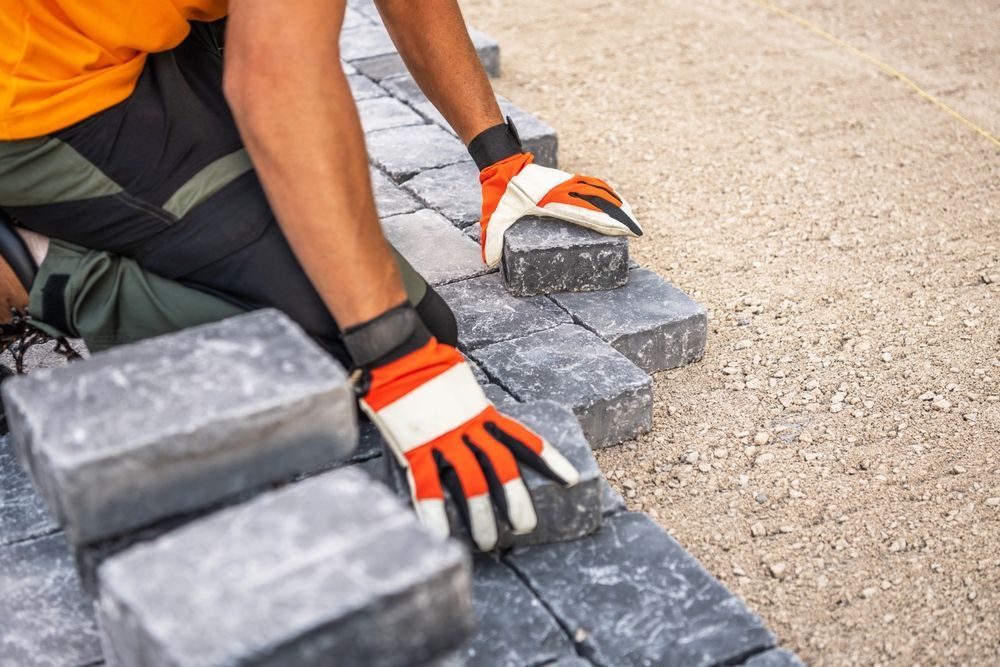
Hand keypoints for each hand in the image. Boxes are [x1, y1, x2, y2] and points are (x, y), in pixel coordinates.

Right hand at [358, 337, 579, 549]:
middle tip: (526, 526)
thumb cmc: (428, 371)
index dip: (548, 461)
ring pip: (470, 481)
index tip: (571, 480)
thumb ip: (473, 412)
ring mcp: (442, 438)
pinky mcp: (416, 447)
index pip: (523, 439)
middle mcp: (468, 426)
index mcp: (483, 412)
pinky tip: (441, 535)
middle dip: (516, 498)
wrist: (398, 354)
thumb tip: (481, 431)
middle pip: (501, 465)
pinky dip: (434, 512)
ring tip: (489, 543)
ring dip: (481, 515)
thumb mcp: (462, 389)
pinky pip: (427, 486)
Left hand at [478, 152, 642, 266]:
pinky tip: (613, 197)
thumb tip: (487, 261)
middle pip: (600, 202)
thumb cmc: (499, 193)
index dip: (609, 221)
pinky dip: (605, 190)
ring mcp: (566, 184)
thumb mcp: (494, 217)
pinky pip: (590, 184)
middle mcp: (565, 192)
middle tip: (637, 230)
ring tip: (631, 217)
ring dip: (616, 203)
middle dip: (620, 216)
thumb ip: (491, 239)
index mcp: (554, 202)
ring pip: (598, 192)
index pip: (588, 213)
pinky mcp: (564, 180)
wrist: (502, 164)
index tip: (625, 230)